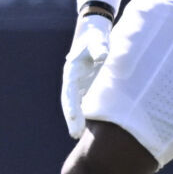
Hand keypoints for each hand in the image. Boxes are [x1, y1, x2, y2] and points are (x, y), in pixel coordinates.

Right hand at [60, 13, 111, 137]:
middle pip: (71, 103)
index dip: (71, 106)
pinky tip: (96, 129)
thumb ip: (99, 47)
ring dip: (79, 121)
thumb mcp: (97, 39)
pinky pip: (89, 104)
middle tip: (75, 135)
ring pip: (79, 106)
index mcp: (72, 72)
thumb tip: (102, 56)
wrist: (95, 36)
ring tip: (81, 137)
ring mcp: (81, 86)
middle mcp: (74, 82)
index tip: (74, 119)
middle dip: (73, 119)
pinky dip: (90, 116)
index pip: (70, 92)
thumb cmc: (96, 37)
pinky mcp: (90, 88)